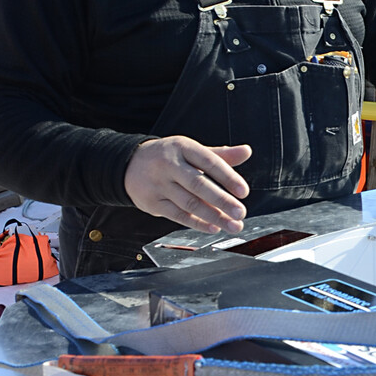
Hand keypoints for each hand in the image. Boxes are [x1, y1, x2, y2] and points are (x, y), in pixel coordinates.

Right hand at [124, 137, 251, 233]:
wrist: (128, 164)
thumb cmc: (169, 158)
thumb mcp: (191, 151)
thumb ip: (220, 155)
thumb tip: (247, 151)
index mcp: (182, 147)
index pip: (208, 162)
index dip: (228, 177)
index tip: (244, 191)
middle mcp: (169, 164)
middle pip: (198, 184)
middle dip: (222, 200)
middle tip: (241, 213)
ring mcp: (159, 184)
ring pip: (189, 203)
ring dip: (214, 216)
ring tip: (233, 225)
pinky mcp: (152, 202)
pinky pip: (177, 215)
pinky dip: (197, 222)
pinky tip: (213, 227)